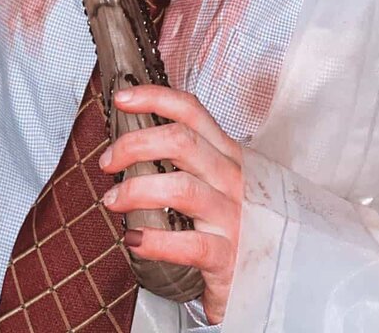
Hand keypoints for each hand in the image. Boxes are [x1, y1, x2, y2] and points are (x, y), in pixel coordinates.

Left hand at [99, 85, 242, 325]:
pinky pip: (189, 243)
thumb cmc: (233, 225)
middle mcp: (233, 178)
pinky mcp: (230, 256)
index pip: (192, 112)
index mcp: (228, 155)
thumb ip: (187, 160)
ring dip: (137, 190)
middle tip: (108, 161)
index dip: (155, 98)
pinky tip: (134, 241)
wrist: (271, 278)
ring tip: (113, 200)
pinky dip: (155, 240)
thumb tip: (134, 140)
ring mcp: (234, 216)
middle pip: (182, 141)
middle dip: (136, 144)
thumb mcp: (218, 182)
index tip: (122, 99)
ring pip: (182, 188)